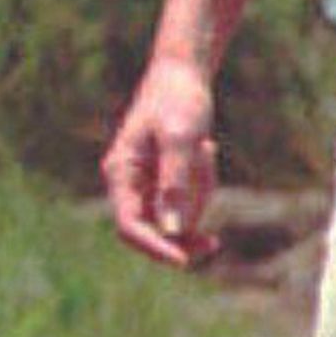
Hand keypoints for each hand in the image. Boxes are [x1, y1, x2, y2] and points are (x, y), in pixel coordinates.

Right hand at [103, 54, 219, 267]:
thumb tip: (172, 230)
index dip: (154, 248)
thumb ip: (174, 184)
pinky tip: (206, 150)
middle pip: (153, 231)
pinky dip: (203, 185)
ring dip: (200, 192)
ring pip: (177, 217)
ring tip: (206, 148)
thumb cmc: (178, 100)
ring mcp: (146, 185)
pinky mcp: (164, 182)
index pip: (129, 227)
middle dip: (185, 230)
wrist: (182, 75)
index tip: (184, 261)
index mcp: (120, 173)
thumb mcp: (180, 138)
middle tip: (215, 242)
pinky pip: (188, 202)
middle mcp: (127, 184)